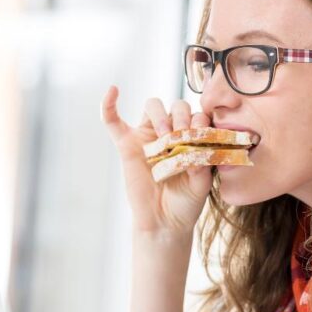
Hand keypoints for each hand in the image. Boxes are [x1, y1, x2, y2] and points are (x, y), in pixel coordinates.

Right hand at [100, 86, 213, 235]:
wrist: (165, 220)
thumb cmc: (186, 201)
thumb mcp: (202, 184)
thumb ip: (202, 166)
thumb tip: (197, 151)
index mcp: (192, 137)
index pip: (197, 115)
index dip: (200, 121)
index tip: (201, 136)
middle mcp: (171, 132)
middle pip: (176, 105)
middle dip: (181, 116)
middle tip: (182, 136)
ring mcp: (149, 136)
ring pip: (152, 106)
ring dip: (161, 115)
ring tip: (166, 137)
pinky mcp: (127, 145)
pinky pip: (113, 121)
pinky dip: (108, 105)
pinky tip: (112, 90)